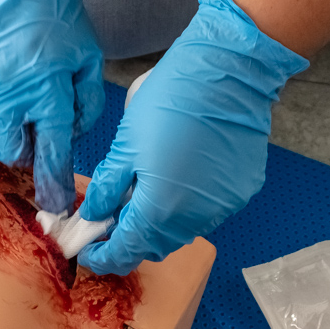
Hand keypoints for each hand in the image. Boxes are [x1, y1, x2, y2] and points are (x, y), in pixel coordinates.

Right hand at [0, 0, 103, 214]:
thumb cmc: (51, 15)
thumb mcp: (86, 56)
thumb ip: (87, 101)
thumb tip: (74, 134)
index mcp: (46, 94)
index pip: (50, 156)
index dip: (52, 186)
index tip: (54, 206)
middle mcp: (6, 100)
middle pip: (13, 155)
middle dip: (26, 151)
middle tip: (31, 129)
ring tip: (8, 115)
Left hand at [76, 0, 308, 275]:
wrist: (229, 72)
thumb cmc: (170, 100)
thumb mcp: (124, 145)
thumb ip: (107, 189)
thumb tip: (92, 215)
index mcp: (159, 208)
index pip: (126, 252)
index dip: (104, 257)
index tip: (89, 251)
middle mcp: (194, 218)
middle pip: (155, 246)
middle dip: (131, 240)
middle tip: (111, 220)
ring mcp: (222, 207)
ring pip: (182, 231)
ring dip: (159, 224)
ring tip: (144, 197)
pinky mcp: (240, 192)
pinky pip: (207, 212)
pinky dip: (187, 207)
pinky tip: (178, 181)